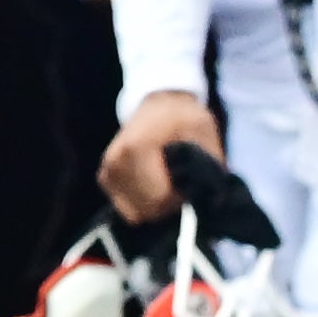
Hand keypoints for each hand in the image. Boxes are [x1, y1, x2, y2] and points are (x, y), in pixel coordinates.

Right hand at [103, 91, 220, 218]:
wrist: (160, 104)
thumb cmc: (184, 119)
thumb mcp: (204, 133)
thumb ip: (209, 166)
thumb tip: (211, 201)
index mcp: (137, 147)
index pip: (160, 197)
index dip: (182, 199)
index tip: (192, 186)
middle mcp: (116, 160)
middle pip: (146, 209)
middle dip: (169, 206)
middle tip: (182, 188)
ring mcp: (108, 168)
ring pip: (134, 212)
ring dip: (155, 207)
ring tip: (169, 187)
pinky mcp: (105, 176)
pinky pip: (124, 207)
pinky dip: (142, 204)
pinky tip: (154, 190)